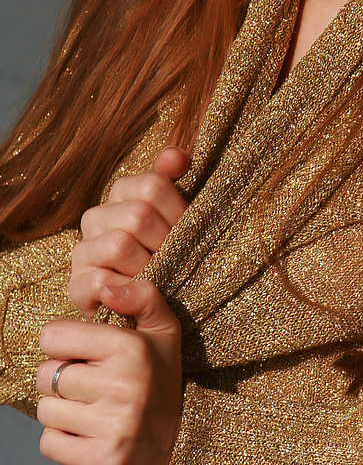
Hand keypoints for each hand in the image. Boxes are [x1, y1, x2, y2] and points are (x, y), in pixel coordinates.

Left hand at [37, 280, 182, 464]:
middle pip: (46, 375)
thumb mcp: (163, 332)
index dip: (62, 344)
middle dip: (61, 379)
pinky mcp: (100, 460)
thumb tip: (106, 288)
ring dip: (61, 411)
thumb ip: (142, 297)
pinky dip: (62, 440)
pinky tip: (88, 433)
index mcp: (131, 348)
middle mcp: (122, 385)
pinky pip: (49, 443)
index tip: (82, 353)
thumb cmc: (161, 380)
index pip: (53, 337)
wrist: (180, 446)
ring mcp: (111, 426)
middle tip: (88, 384)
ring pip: (46, 410)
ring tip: (90, 409)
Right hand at [70, 146, 189, 317]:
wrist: (151, 308)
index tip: (185, 229)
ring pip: (119, 244)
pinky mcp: (76, 286)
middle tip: (175, 258)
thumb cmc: (167, 255)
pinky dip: (128, 290)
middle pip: (139, 215)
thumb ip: (173, 180)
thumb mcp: (176, 216)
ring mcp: (82, 251)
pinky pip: (101, 281)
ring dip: (148, 266)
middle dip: (165, 241)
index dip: (177, 210)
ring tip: (158, 276)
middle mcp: (95, 217)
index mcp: (121, 194)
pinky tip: (140, 293)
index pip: (153, 184)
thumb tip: (175, 156)